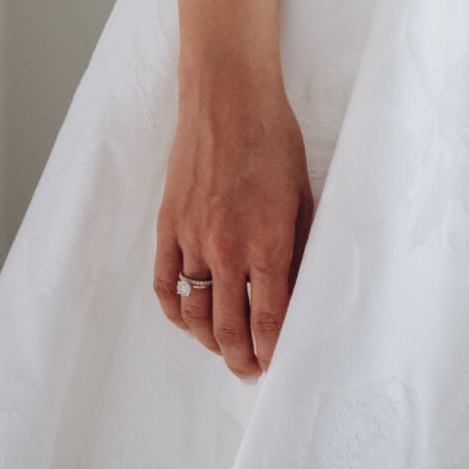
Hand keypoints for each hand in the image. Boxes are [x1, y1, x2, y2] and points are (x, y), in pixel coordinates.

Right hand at [154, 65, 312, 379]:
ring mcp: (192, 238)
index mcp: (269, 242)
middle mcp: (227, 247)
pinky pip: (164, 286)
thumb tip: (296, 295)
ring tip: (224, 347)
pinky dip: (175, 311)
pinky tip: (189, 317)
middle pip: (228, 330)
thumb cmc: (274, 141)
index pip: (269, 321)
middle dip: (241, 360)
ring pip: (194, 313)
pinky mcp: (167, 227)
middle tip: (250, 370)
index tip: (276, 365)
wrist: (229, 98)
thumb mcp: (303, 197)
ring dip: (208, 340)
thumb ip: (297, 249)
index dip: (272, 352)